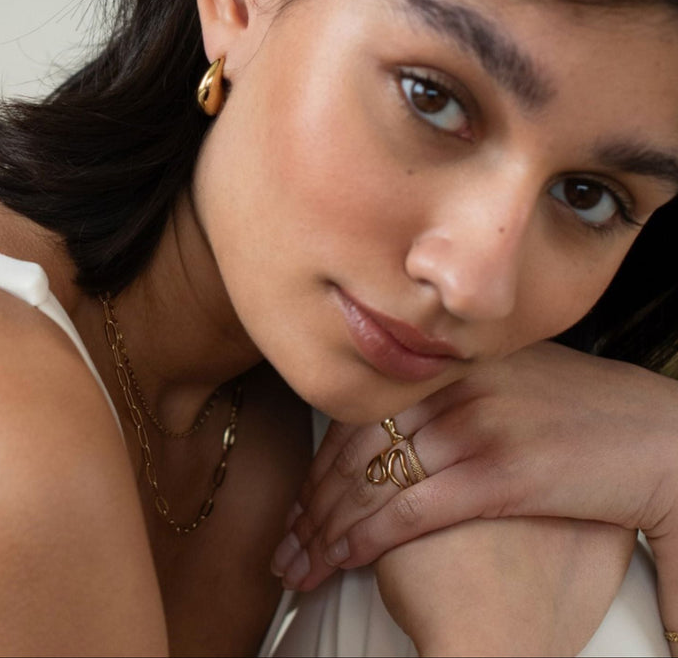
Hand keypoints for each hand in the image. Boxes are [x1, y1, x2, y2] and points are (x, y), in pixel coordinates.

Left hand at [270, 343, 677, 644]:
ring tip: (299, 561)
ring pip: (373, 481)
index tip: (300, 500)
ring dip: (326, 528)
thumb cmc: (585, 417)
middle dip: (312, 503)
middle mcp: (452, 388)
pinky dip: (366, 538)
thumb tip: (402, 424)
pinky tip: (341, 560)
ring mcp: (472, 427)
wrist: (660, 438)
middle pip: (355, 447)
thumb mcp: (507, 385)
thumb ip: (451, 396)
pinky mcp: (498, 474)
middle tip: (285, 542)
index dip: (321, 462)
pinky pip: (410, 509)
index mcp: (448, 365)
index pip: (360, 412)